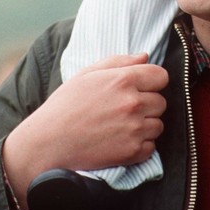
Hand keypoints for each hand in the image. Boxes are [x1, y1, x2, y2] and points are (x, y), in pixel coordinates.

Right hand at [2, 53, 167, 208]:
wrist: (48, 143)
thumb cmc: (65, 105)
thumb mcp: (88, 74)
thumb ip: (120, 61)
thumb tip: (145, 57)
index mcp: (124, 79)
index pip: (161, 76)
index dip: (152, 82)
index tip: (140, 88)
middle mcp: (133, 103)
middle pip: (161, 102)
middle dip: (147, 104)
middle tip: (124, 110)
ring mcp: (134, 129)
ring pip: (158, 125)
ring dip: (145, 126)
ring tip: (121, 126)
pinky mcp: (132, 152)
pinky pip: (151, 146)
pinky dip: (140, 146)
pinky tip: (121, 141)